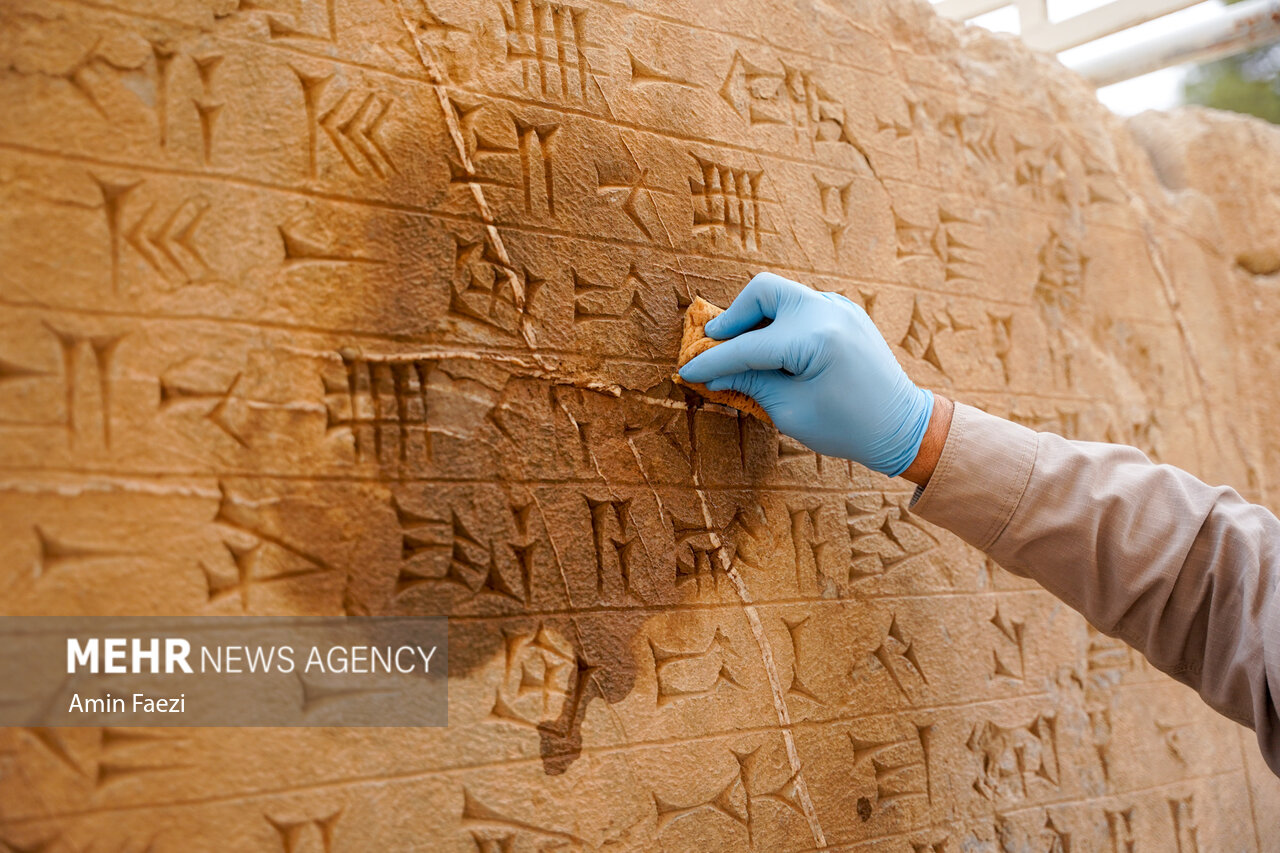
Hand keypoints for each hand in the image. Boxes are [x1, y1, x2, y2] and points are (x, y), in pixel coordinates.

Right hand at [677, 272, 934, 477]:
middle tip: (715, 344)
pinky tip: (773, 352)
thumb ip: (749, 382)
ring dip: (755, 318)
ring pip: (780, 294)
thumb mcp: (790, 411)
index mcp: (815, 338)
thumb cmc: (847, 427)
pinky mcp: (843, 312)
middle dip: (733, 317)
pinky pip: (799, 306)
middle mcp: (828, 311)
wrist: (902, 426)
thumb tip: (713, 370)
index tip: (685, 368)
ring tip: (742, 352)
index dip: (712, 360)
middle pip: (762, 291)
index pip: (747, 346)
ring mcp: (839, 307)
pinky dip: (777, 322)